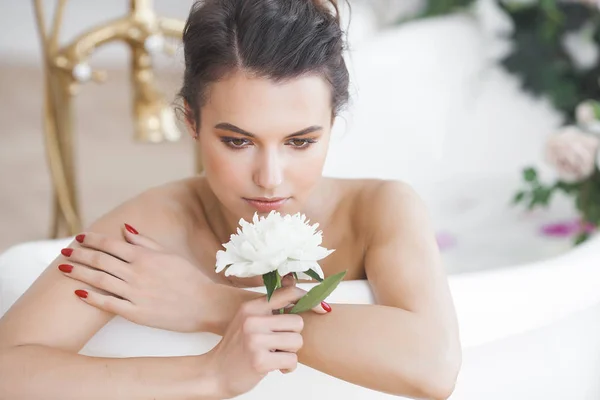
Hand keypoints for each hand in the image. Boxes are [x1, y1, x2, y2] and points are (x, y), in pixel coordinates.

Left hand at [58, 224, 218, 331]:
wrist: (205, 304)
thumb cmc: (190, 279)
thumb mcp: (169, 255)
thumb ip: (145, 242)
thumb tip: (125, 229)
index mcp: (145, 257)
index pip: (112, 244)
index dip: (93, 239)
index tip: (80, 237)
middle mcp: (137, 273)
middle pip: (101, 261)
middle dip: (80, 255)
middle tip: (64, 252)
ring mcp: (135, 294)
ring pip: (100, 280)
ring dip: (79, 273)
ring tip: (63, 269)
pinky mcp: (136, 313)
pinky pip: (108, 304)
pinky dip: (92, 297)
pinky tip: (79, 293)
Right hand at [207, 286, 307, 398]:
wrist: (214, 373)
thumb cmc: (236, 348)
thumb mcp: (248, 319)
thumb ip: (270, 306)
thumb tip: (293, 281)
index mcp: (252, 307)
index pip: (288, 293)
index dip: (310, 299)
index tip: (322, 308)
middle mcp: (253, 320)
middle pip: (298, 322)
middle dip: (293, 336)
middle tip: (278, 345)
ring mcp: (255, 340)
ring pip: (297, 341)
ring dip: (290, 352)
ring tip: (275, 356)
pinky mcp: (260, 360)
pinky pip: (292, 360)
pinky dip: (288, 367)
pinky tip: (275, 367)